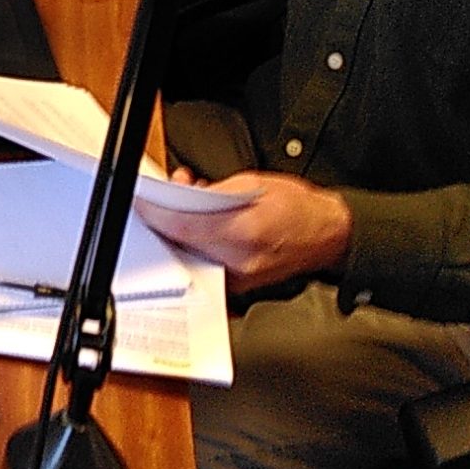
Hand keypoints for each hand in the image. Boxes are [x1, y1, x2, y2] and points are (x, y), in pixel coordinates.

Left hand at [141, 171, 351, 293]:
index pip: (183, 227)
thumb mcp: (252, 184)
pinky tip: (197, 227)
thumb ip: (212, 193)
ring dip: (178, 233)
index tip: (142, 203)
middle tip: (159, 202)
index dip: (156, 214)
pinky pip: (203, 263)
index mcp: (244, 231)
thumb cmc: (298, 208)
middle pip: (181, 244)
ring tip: (183, 208)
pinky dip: (194, 245)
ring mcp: (238, 277)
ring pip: (189, 255)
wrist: (327, 235)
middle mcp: (239, 260)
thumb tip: (181, 194)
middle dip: (164, 222)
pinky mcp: (238, 284)